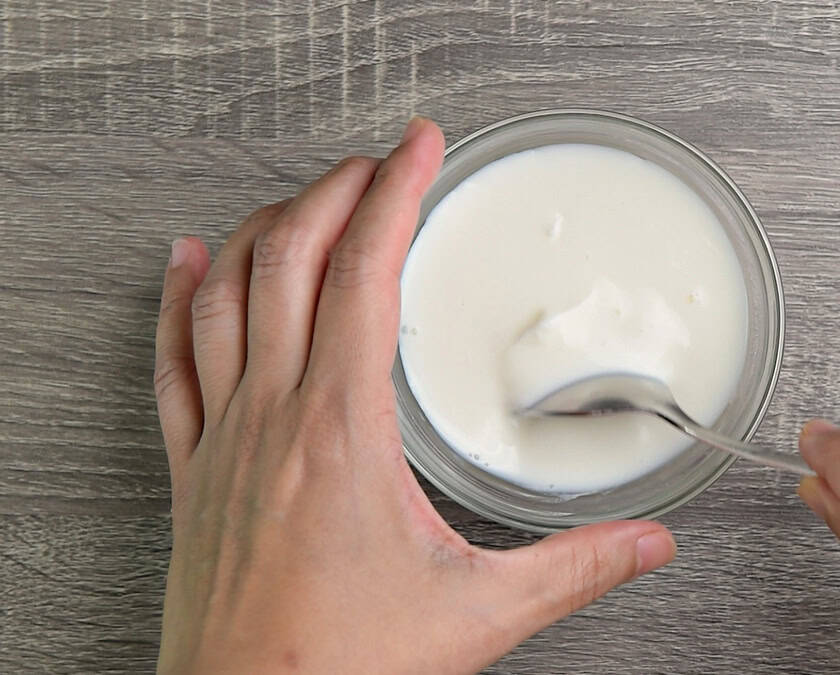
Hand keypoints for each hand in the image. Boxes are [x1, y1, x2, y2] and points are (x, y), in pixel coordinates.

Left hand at [153, 118, 675, 673]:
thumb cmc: (338, 666)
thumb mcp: (478, 612)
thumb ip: (574, 570)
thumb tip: (644, 544)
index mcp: (341, 432)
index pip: (364, 275)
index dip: (393, 194)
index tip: (415, 149)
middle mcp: (273, 419)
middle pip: (290, 260)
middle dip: (336, 191)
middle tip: (376, 162)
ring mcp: (223, 440)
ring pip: (226, 294)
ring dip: (265, 229)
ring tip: (302, 196)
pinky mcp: (194, 471)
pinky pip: (173, 361)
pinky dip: (178, 299)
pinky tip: (185, 265)